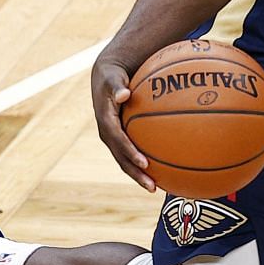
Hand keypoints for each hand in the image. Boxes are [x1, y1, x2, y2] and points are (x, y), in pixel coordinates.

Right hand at [90, 56, 156, 191]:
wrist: (103, 78)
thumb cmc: (112, 76)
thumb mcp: (112, 78)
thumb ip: (117, 86)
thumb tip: (124, 94)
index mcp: (106, 122)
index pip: (119, 142)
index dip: (131, 153)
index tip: (146, 163)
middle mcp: (108, 134)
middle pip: (121, 159)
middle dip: (136, 174)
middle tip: (152, 187)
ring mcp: (113, 138)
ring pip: (125, 161)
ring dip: (139, 175)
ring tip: (155, 188)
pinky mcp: (119, 138)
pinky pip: (131, 153)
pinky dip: (142, 163)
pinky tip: (160, 169)